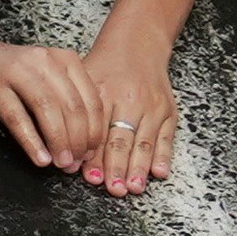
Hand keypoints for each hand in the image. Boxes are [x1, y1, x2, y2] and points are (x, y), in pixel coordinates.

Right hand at [0, 34, 108, 180]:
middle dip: (78, 140)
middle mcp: (44, 62)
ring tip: (60, 163)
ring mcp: (17, 72)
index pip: (90, 99)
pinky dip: (31, 141)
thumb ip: (65, 102)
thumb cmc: (8, 74)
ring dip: (58, 141)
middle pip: (72, 106)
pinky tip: (39, 158)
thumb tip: (83, 143)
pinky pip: (17, 118)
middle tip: (75, 163)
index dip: (95, 131)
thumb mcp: (45, 79)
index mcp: (64, 59)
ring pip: (47, 110)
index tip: (91, 153)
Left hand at [75, 36, 179, 195]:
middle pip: (122, 138)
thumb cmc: (103, 70)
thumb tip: (68, 153)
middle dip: (117, 167)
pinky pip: (166, 136)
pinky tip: (159, 172)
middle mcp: (129, 100)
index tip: (88, 177)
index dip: (93, 156)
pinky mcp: (168, 110)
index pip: (97, 131)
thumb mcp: (82, 83)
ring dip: (139, 167)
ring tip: (133, 187)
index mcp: (103, 93)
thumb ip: (74, 115)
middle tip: (113, 189)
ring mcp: (152, 105)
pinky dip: (163, 155)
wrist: (138, 46)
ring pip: (145, 140)